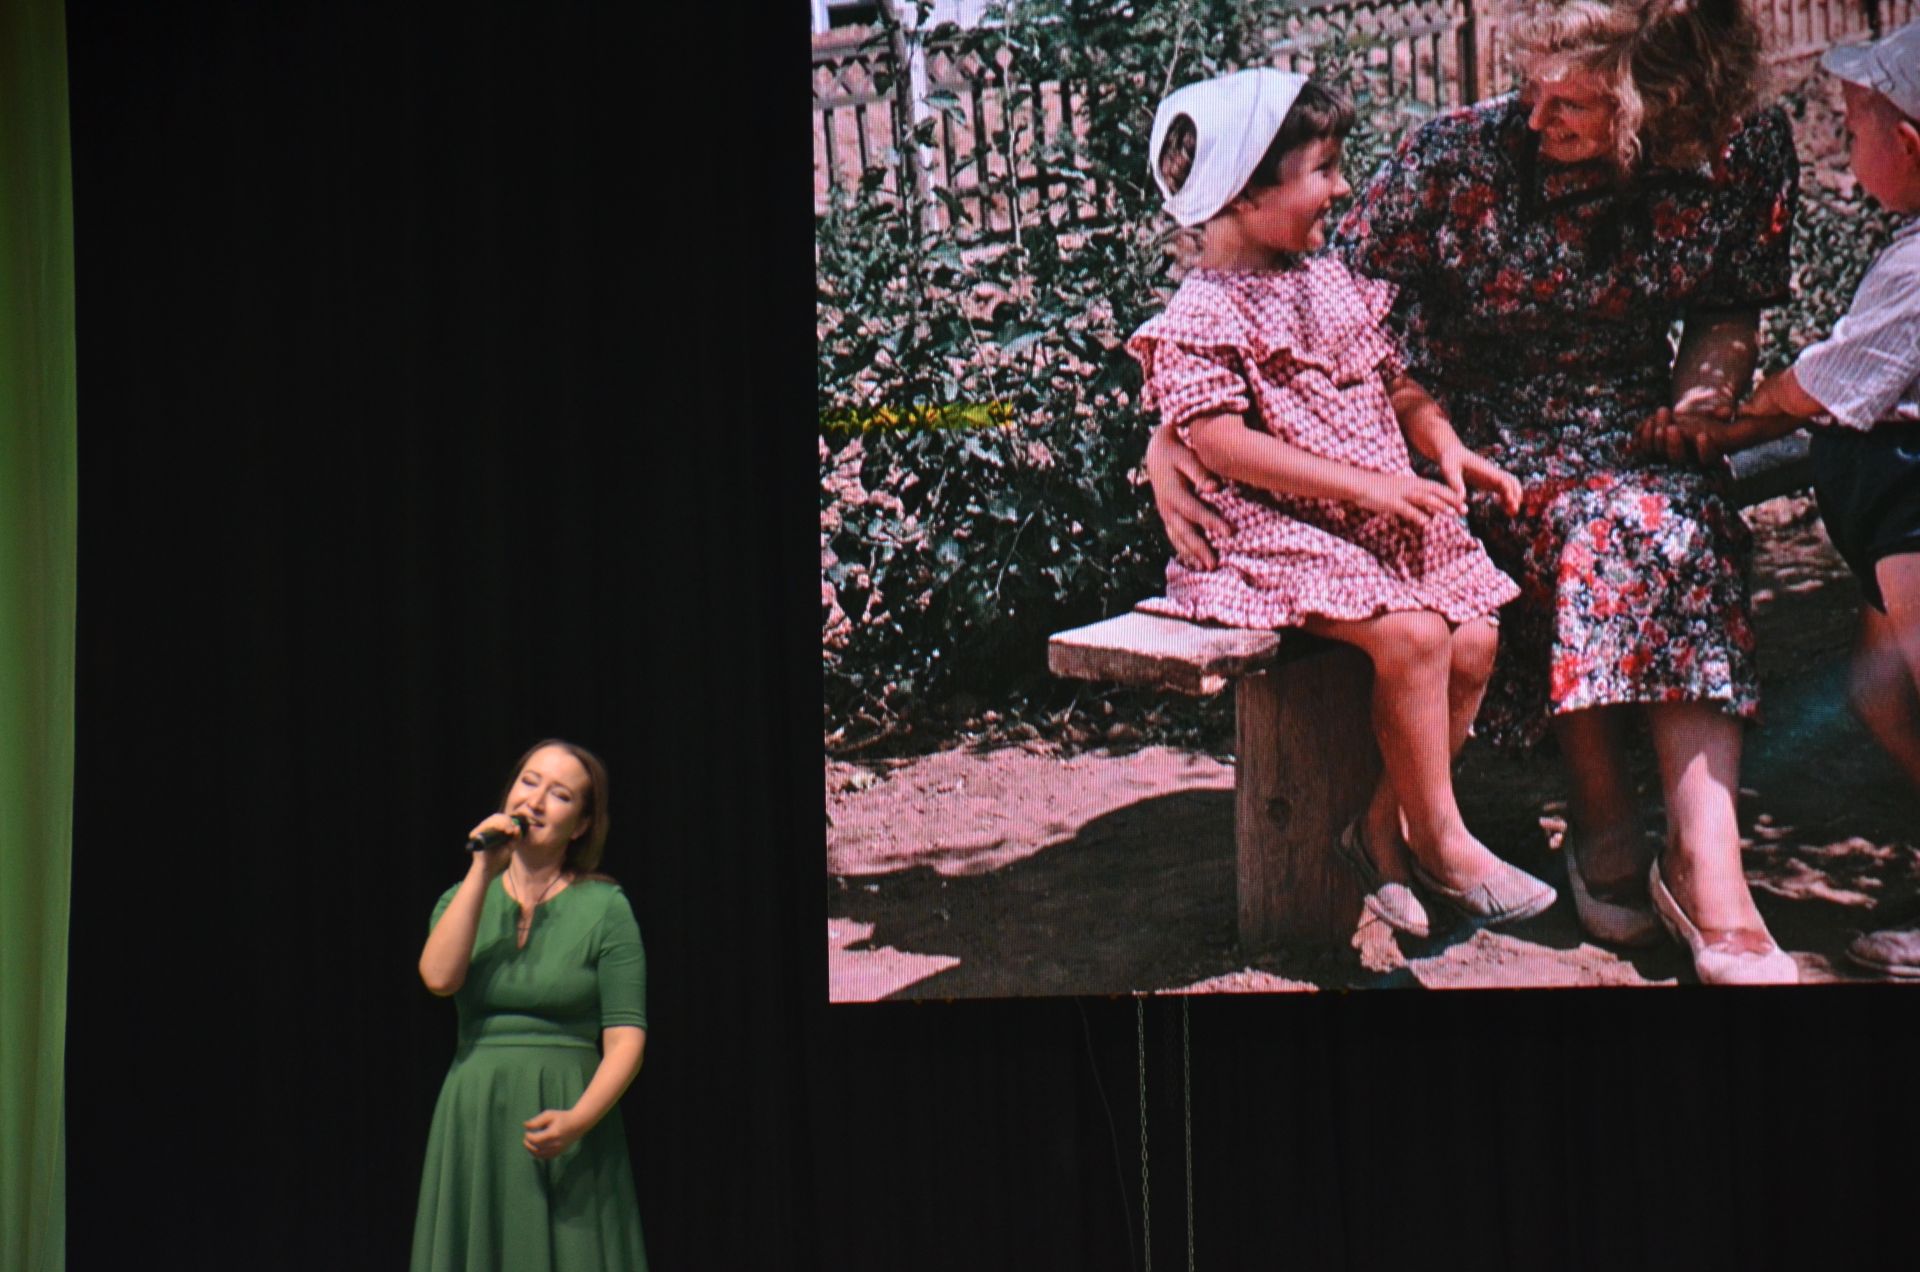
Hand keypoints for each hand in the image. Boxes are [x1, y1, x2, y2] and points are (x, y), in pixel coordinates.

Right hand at [466, 812, 522, 877]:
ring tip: (508, 831)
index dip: (509, 821)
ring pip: (490, 820)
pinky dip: (493, 826)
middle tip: (511, 830)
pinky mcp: (475, 835)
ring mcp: (480, 831)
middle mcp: (486, 828)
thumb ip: (516, 837)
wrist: (488, 868)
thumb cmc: (499, 858)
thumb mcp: (511, 847)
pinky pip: (483, 827)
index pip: (501, 819)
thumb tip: (518, 827)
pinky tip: (501, 830)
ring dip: (501, 823)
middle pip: (496, 817)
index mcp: (494, 829)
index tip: (515, 828)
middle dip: (506, 821)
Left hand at [523, 1108, 585, 1159]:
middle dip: (528, 1144)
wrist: (578, 1123)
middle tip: (525, 1138)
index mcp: (553, 1134)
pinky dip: (538, 1154)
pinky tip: (536, 1147)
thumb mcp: (549, 1115)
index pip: (536, 1140)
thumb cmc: (562, 1117)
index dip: (528, 1137)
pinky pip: (545, 1157)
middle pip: (536, 1149)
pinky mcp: (559, 1153)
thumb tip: (525, 1126)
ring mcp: (558, 1150)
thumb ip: (536, 1121)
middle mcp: (556, 1144)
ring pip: (540, 1155)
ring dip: (531, 1151)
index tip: (527, 1132)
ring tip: (529, 1143)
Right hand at [1144, 426, 1228, 570]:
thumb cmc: (1176, 453)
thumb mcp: (1186, 457)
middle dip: (1199, 550)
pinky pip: (1174, 537)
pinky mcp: (1167, 516)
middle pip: (1185, 533)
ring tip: (1205, 569)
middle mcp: (1167, 508)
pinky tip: (1193, 561)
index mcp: (1173, 494)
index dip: (1212, 523)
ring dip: (1191, 555)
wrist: (1156, 452)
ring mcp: (1165, 514)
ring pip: (1178, 539)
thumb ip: (1199, 472)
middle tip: (1214, 565)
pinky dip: (1183, 550)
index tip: (1230, 533)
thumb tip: (1214, 488)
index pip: (1195, 512)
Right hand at [1352, 471, 1466, 526]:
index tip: (1465, 502)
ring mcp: (1401, 494)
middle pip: (1435, 492)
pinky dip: (1417, 515)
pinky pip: (1407, 509)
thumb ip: (1416, 504)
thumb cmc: (1379, 490)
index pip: (1437, 487)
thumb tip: (1430, 517)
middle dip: (1451, 501)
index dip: (1451, 495)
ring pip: (1424, 499)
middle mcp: (1410, 486)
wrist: (1359, 483)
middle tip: (1466, 510)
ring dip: (1439, 506)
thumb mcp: (1400, 495)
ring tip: (1453, 514)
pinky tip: (1426, 523)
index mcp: (1413, 483)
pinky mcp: (1391, 502)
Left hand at [1438, 446, 1522, 515]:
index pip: (1503, 479)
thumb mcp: (1449, 470)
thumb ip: (1455, 483)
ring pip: (1510, 485)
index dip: (1509, 491)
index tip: (1510, 503)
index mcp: (1485, 469)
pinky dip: (1507, 498)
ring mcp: (1492, 476)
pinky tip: (1506, 509)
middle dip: (1516, 494)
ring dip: (1514, 497)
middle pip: (1512, 481)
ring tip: (1511, 513)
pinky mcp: (1489, 480)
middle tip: (1513, 511)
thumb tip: (1461, 499)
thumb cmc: (1449, 459)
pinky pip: (1503, 489)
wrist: (1451, 452)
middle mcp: (1492, 472)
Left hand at [1634, 406, 1731, 466]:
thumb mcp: (1713, 416)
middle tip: (1672, 428)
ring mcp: (1663, 455)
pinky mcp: (1648, 448)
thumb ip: (1721, 415)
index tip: (1704, 435)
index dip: (1704, 450)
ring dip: (1655, 435)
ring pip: (1656, 451)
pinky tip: (1648, 421)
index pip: (1705, 459)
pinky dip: (1642, 433)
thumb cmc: (1703, 420)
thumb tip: (1728, 411)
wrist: (1681, 420)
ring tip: (1663, 413)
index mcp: (1702, 455)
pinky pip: (1641, 445)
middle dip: (1673, 443)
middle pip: (1676, 458)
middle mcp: (1682, 459)